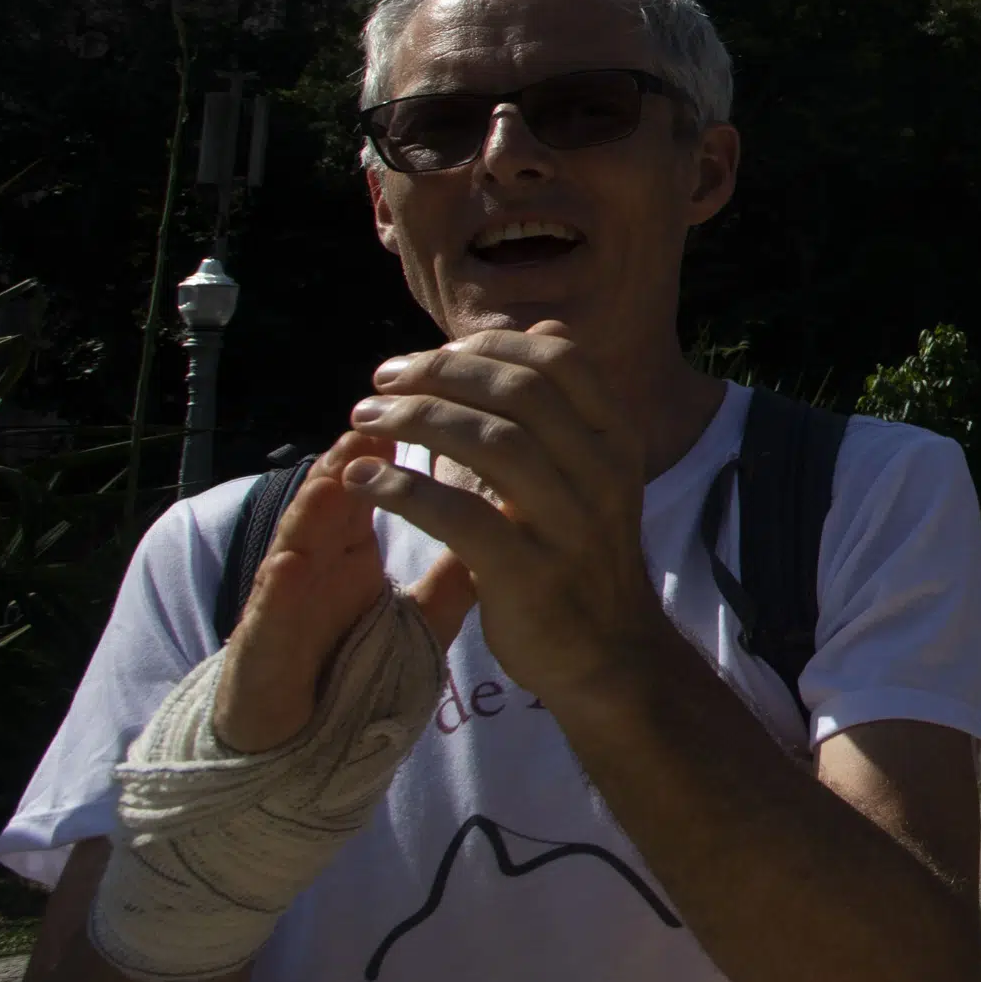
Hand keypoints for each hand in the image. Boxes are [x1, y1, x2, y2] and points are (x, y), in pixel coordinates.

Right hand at [211, 432, 476, 753]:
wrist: (295, 742)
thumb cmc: (350, 667)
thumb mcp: (418, 617)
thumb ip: (459, 573)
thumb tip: (511, 525)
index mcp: (351, 550)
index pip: (381, 483)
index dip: (406, 445)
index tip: (444, 404)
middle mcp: (317, 562)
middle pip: (340, 496)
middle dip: (360, 450)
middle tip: (389, 404)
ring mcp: (286, 599)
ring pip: (301, 539)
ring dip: (317, 500)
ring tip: (340, 461)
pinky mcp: (262, 646)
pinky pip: (271, 614)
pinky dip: (280, 586)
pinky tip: (291, 563)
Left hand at [341, 324, 662, 710]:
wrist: (609, 652)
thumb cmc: (584, 553)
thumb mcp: (594, 470)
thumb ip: (563, 404)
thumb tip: (540, 330)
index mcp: (616, 439)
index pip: (556, 360)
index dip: (485, 347)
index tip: (427, 356)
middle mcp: (602, 472)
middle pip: (516, 392)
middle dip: (438, 375)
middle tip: (380, 383)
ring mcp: (569, 523)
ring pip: (488, 442)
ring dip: (414, 419)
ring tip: (364, 420)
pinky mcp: (529, 573)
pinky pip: (459, 515)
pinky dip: (404, 488)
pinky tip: (364, 479)